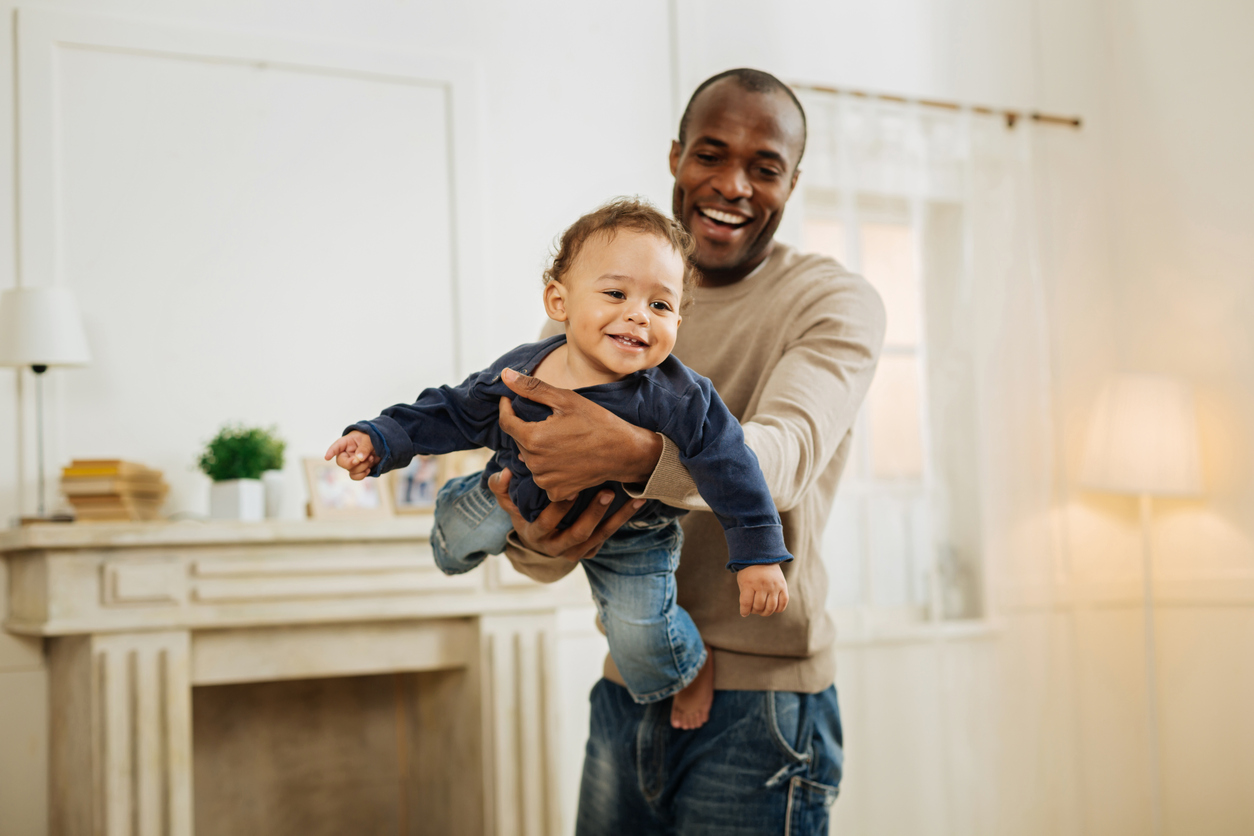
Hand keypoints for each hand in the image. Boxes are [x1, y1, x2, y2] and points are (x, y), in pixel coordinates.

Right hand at [324, 431, 378, 480]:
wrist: (381, 445)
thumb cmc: (372, 438)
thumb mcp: (369, 439)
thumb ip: (364, 448)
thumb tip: (359, 458)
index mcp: (346, 442)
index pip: (336, 447)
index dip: (331, 452)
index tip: (327, 457)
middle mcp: (346, 453)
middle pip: (342, 462)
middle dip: (352, 463)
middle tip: (362, 459)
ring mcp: (351, 462)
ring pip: (350, 470)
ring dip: (362, 467)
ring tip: (371, 458)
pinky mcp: (357, 469)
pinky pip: (355, 476)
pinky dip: (362, 474)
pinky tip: (369, 469)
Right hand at [488, 468, 643, 561]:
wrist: (536, 540)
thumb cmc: (523, 514)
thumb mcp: (509, 504)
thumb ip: (501, 488)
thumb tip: (503, 473)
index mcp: (535, 534)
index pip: (547, 522)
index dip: (559, 507)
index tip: (572, 487)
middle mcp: (555, 548)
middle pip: (578, 533)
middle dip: (593, 513)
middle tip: (606, 492)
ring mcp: (574, 552)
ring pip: (599, 537)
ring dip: (618, 518)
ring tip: (635, 499)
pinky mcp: (589, 551)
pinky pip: (607, 538)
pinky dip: (622, 521)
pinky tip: (637, 503)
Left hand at [497, 368, 662, 500]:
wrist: (624, 452)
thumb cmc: (597, 422)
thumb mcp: (565, 399)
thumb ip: (532, 388)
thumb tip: (505, 375)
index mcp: (533, 438)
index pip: (506, 422)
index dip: (506, 408)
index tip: (510, 400)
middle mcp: (535, 463)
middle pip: (520, 441)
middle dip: (529, 429)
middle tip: (552, 421)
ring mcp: (545, 480)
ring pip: (531, 459)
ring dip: (539, 449)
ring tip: (562, 440)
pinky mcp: (557, 491)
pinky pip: (544, 477)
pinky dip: (550, 468)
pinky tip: (566, 458)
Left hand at [737, 563, 788, 616]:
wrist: (763, 557)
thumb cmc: (749, 572)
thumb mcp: (742, 581)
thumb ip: (745, 596)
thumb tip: (748, 611)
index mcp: (749, 583)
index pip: (746, 603)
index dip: (744, 611)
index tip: (744, 613)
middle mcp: (762, 585)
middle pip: (759, 606)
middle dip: (755, 611)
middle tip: (754, 609)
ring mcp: (774, 586)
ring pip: (771, 607)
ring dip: (766, 612)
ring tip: (762, 610)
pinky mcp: (783, 586)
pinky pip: (783, 603)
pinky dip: (778, 609)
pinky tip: (773, 608)